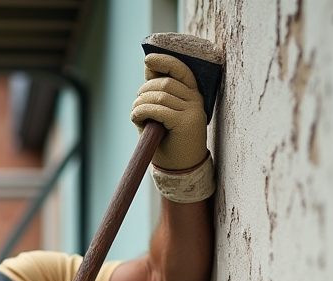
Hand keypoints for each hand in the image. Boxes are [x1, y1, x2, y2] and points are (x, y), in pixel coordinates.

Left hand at [130, 53, 207, 171]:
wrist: (182, 169)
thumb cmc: (170, 141)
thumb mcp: (163, 114)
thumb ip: (158, 93)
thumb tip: (148, 67)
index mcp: (193, 95)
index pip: (180, 69)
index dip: (164, 61)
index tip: (147, 60)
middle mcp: (196, 100)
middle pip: (164, 83)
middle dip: (144, 90)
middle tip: (137, 103)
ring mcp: (193, 110)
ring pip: (159, 95)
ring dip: (140, 102)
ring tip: (136, 113)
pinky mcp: (186, 122)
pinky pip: (158, 109)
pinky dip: (142, 111)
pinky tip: (136, 117)